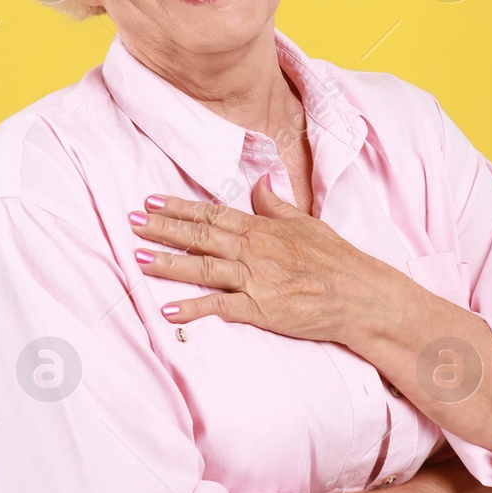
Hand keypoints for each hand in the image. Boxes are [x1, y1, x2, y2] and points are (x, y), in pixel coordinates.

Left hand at [129, 175, 390, 342]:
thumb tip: (259, 182)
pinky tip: (168, 309)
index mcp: (262, 228)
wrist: (359, 295)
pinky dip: (193, 308)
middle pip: (200, 236)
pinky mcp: (261, 308)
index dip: (179, 208)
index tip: (151, 202)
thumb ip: (276, 205)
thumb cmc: (336, 260)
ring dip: (169, 264)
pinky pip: (220, 307)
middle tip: (132, 223)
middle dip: (163, 229)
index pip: (212, 214)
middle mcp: (254, 250)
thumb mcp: (306, 223)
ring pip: (203, 268)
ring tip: (140, 260)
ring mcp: (256, 279)